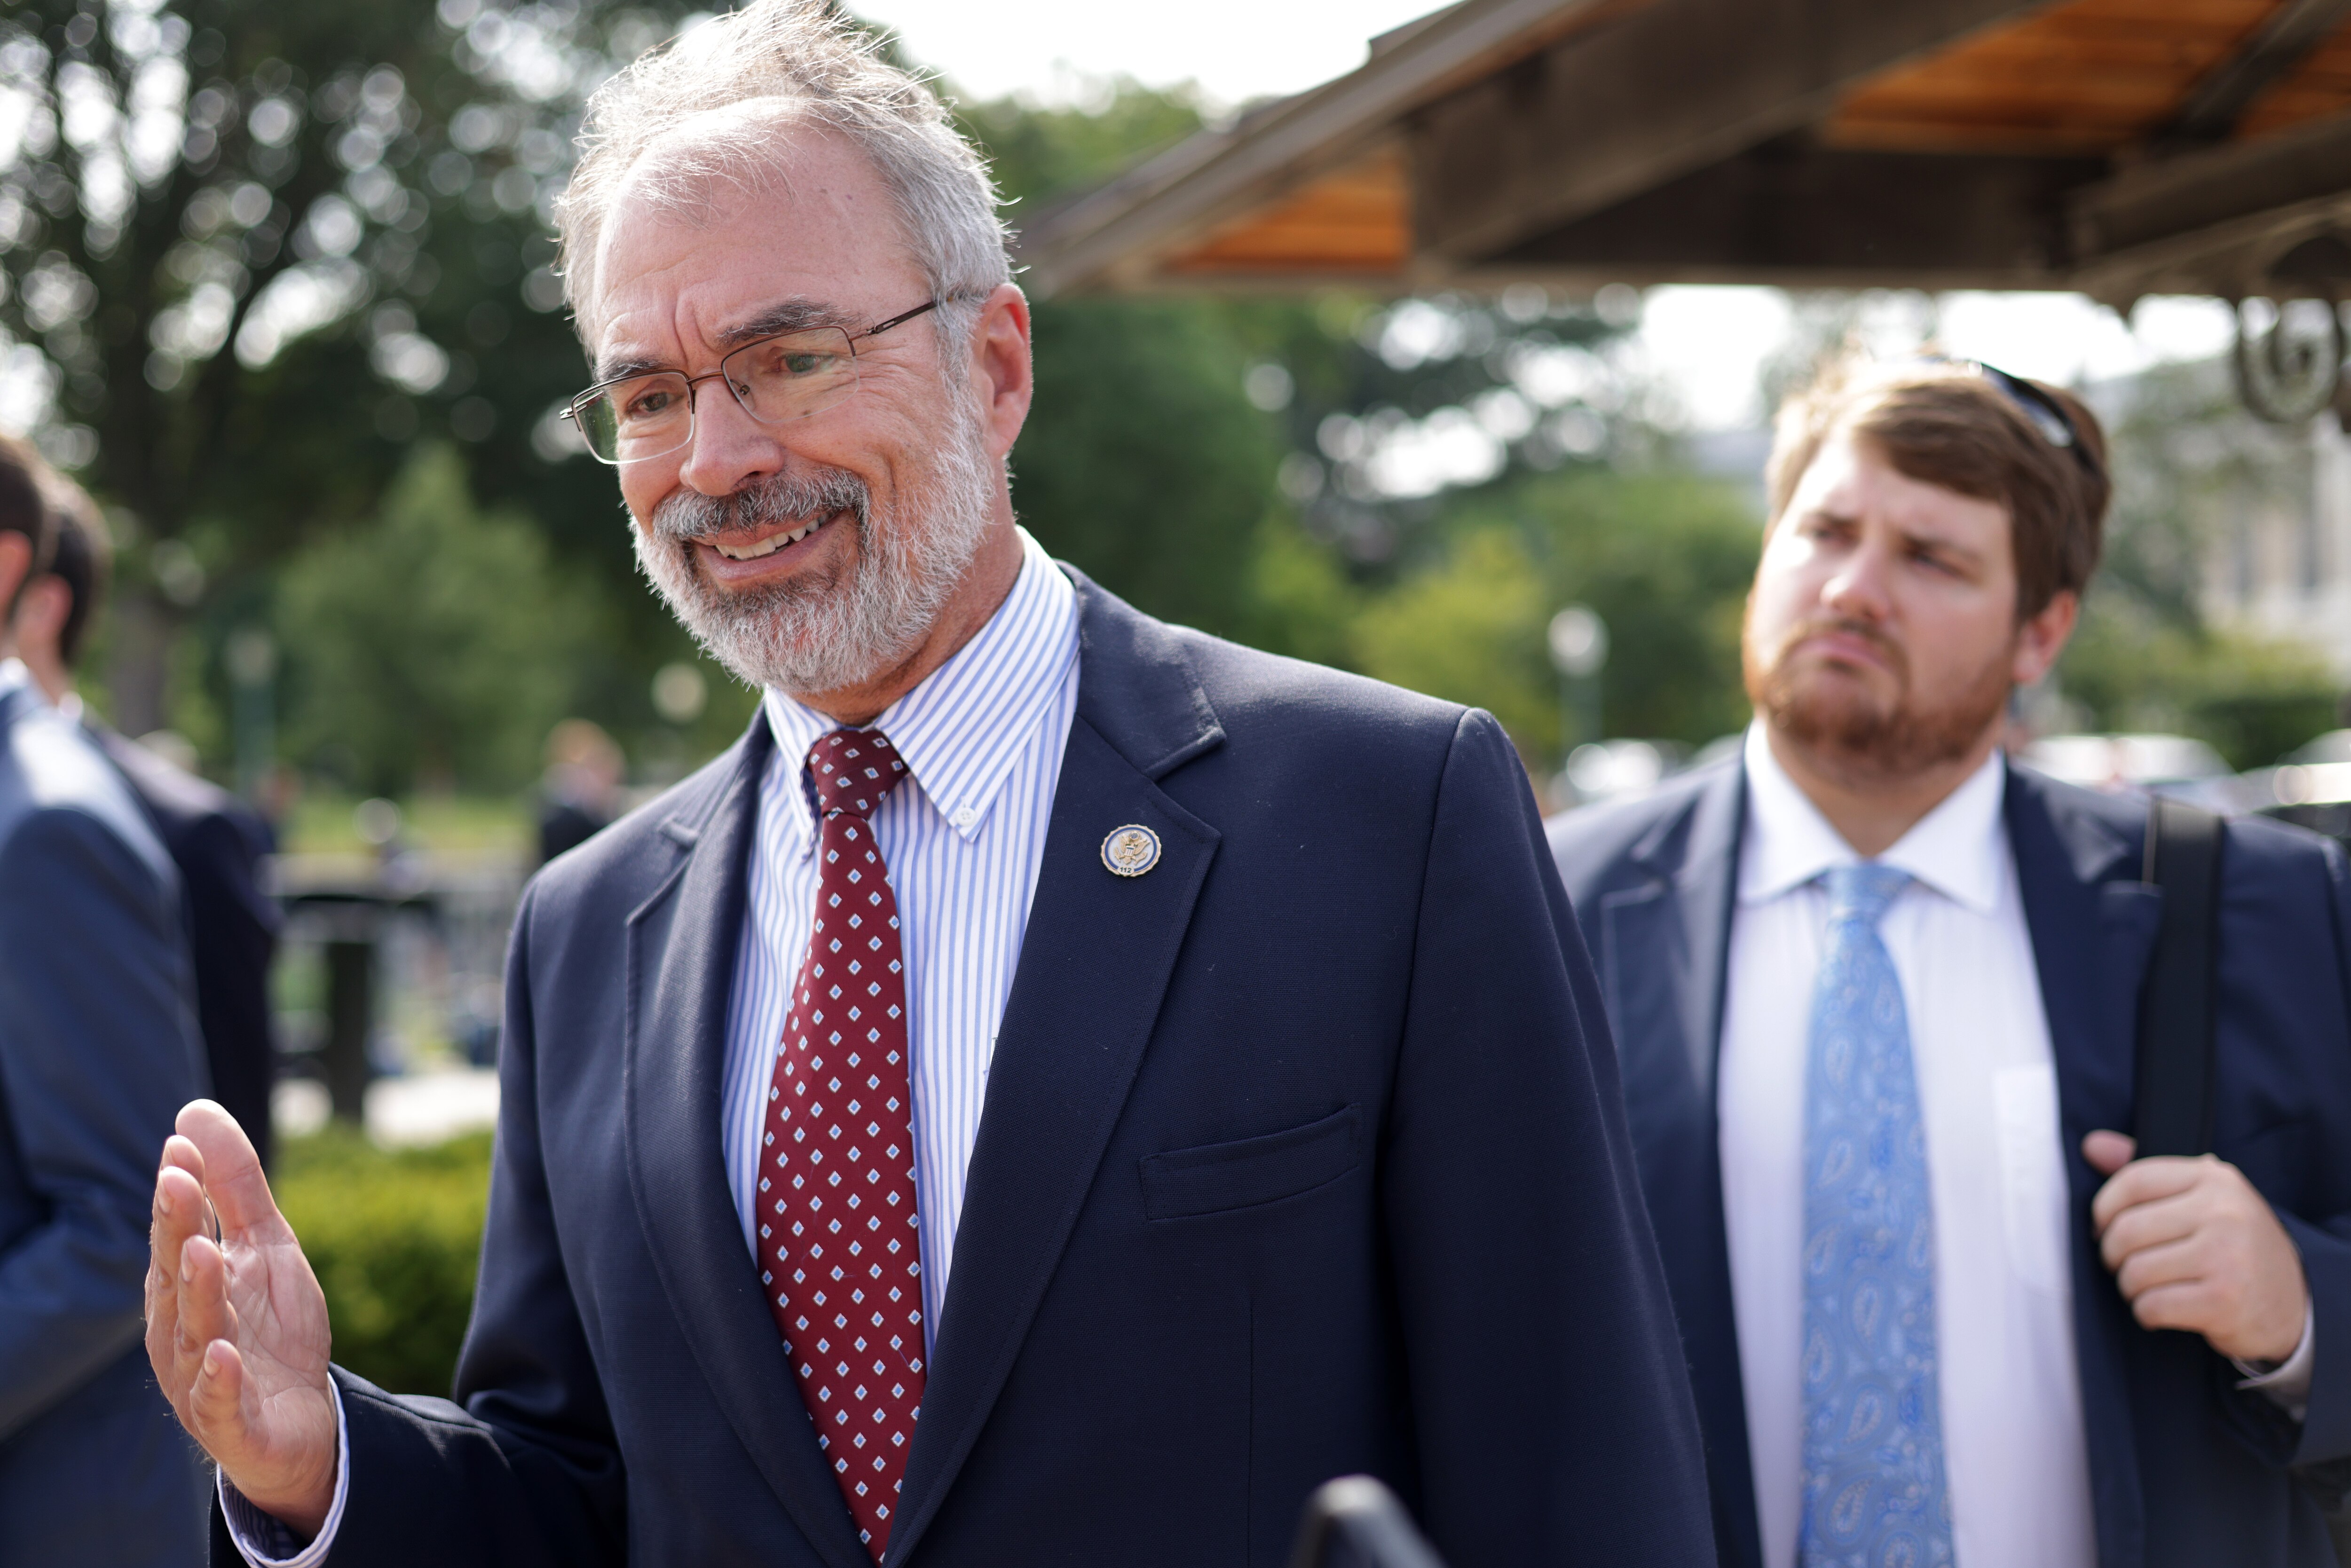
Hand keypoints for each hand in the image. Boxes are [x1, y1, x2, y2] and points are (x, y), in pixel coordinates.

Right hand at [145, 1100, 338, 1536]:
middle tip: (178, 1181)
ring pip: (193, 1334)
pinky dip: (219, 1379)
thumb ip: (234, 1188)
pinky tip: (223, 1355)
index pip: (176, 1234)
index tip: (181, 1149)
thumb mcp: (266, 1248)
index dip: (178, 1196)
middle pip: (175, 1277)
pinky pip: (219, 1402)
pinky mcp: (231, 1423)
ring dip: (197, 1292)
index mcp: (185, 1287)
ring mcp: (201, 1379)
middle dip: (175, 1230)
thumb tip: (194, 1114)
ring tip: (203, 1250)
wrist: (299, 1420)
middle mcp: (181, 1330)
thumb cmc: (271, 1329)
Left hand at [2085, 1130, 2307, 1364]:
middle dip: (2112, 1254)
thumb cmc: (2234, 1247)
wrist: (2295, 1302)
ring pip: (2135, 1271)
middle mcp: (2224, 1212)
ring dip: (2130, 1287)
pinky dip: (2145, 1313)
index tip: (2103, 1227)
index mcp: (2215, 1179)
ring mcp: (2227, 1256)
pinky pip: (2151, 1306)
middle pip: (2127, 1230)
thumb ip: (2148, 1174)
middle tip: (2124, 1265)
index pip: (2133, 1181)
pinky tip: (2162, 1310)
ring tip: (2149, 1288)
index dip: (2104, 1208)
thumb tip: (2092, 1145)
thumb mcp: (2202, 1199)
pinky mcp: (2224, 1300)